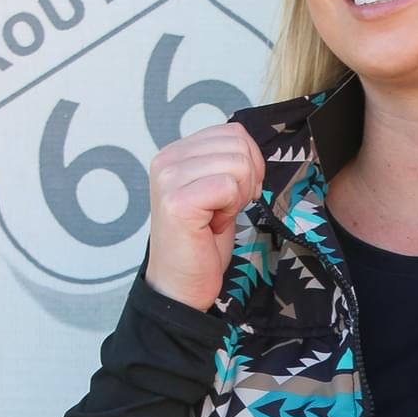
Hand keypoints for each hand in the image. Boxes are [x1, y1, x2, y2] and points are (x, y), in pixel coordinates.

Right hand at [144, 121, 267, 312]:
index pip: (233, 132)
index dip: (250, 163)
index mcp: (176, 152)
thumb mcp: (217, 191)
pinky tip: (214, 224)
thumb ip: (226, 161)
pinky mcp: (177, 202)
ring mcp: (169, 179)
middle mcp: (167, 159)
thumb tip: (250, 145)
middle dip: (247, 180)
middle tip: (226, 208)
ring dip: (238, 197)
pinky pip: (228, 186)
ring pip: (237, 164)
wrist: (182, 284)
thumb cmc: (202, 241)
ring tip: (217, 216)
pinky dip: (231, 209)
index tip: (235, 194)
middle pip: (238, 144)